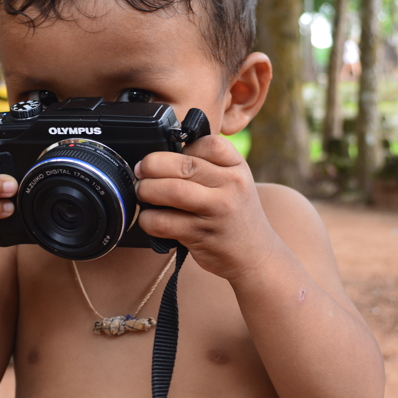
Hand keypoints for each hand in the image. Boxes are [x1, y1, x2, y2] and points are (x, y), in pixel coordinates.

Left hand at [134, 135, 279, 280]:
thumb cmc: (234, 213)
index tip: (167, 157)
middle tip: (141, 171)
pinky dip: (148, 219)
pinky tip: (150, 219)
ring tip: (143, 193)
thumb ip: (207, 165)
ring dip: (146, 190)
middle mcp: (231, 185)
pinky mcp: (201, 235)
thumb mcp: (233, 182)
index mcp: (237, 167)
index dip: (179, 146)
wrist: (256, 255)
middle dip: (152, 165)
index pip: (206, 142)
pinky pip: (163, 222)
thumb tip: (160, 156)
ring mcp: (217, 211)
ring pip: (171, 191)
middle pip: (183, 164)